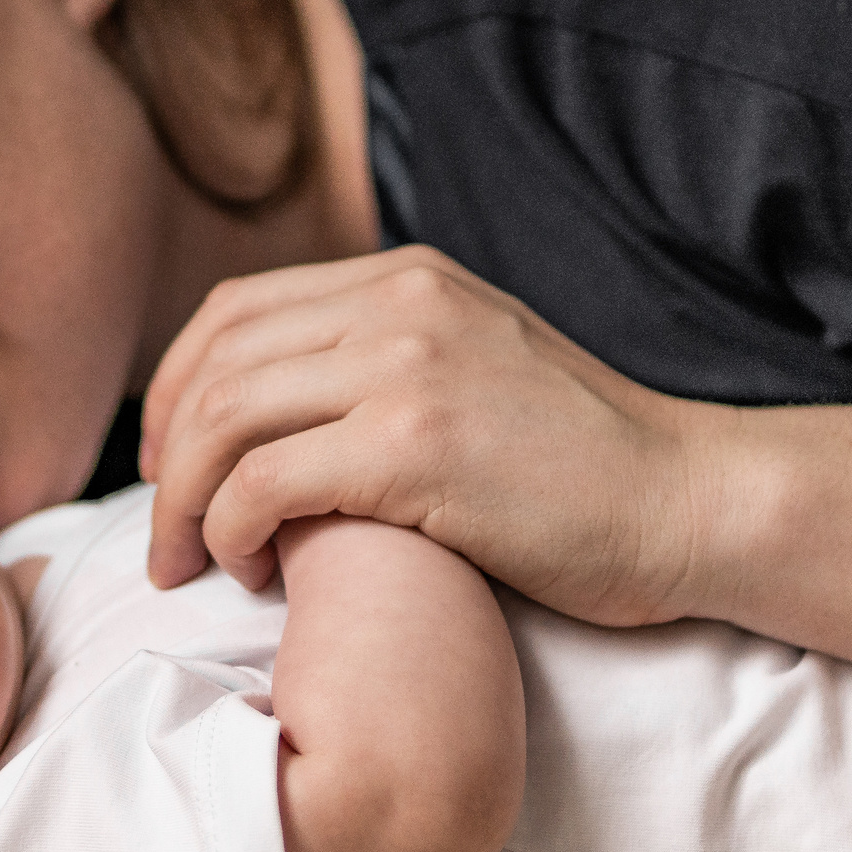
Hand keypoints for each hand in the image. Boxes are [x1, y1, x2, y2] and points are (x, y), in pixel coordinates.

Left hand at [140, 246, 718, 625]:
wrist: (687, 502)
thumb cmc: (586, 470)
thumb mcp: (479, 370)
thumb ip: (389, 366)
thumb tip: (279, 418)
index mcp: (408, 280)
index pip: (237, 312)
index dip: (176, 389)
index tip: (169, 465)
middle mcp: (398, 305)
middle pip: (215, 361)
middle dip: (165, 454)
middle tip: (164, 534)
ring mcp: (407, 367)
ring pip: (222, 418)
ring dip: (183, 502)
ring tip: (192, 565)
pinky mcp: (414, 444)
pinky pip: (262, 480)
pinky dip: (231, 529)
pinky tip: (254, 570)